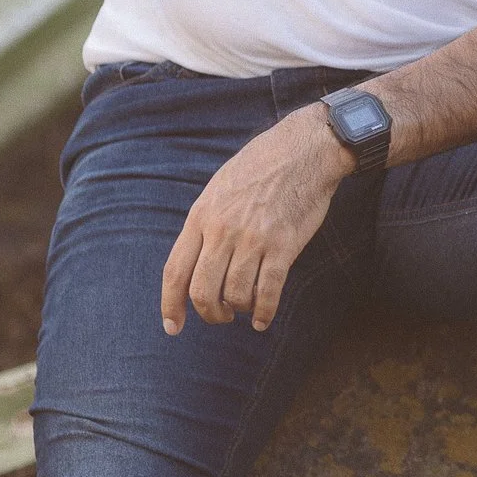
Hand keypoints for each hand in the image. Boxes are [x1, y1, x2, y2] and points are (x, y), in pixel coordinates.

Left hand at [160, 105, 355, 334]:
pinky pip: (268, 291)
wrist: (305, 149)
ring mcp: (253, 239)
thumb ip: (205, 222)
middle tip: (220, 316)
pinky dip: (264, 312)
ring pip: (234, 295)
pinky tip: (263, 320)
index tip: (173, 326)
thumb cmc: (262, 165)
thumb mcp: (220, 187)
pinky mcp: (283, 245)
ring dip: (238, 310)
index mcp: (202, 216)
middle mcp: (222, 231)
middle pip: (202, 291)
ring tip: (244, 308)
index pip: (175, 271)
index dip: (170, 304)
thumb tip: (195, 259)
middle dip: (209, 313)